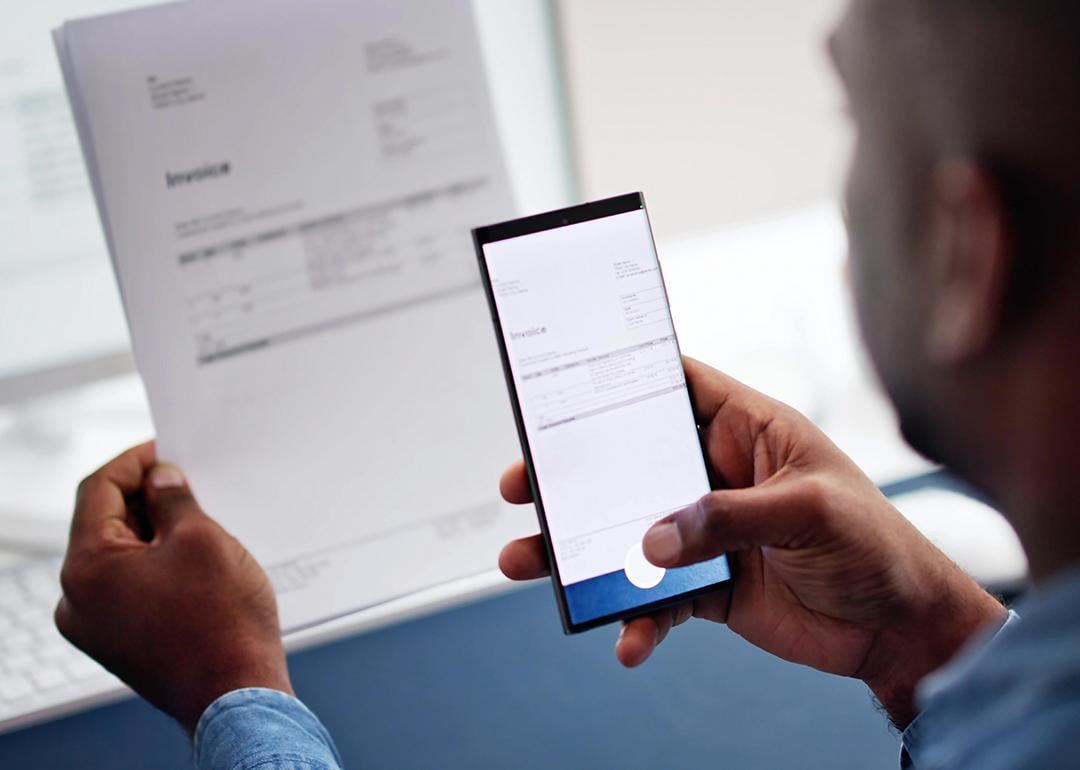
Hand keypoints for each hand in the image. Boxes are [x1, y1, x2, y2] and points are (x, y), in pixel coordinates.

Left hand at [55, 442, 290, 732]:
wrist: (237, 693)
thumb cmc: (222, 622)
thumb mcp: (201, 538)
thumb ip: (173, 499)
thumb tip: (160, 479)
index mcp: (87, 569)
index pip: (97, 490)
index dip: (134, 462)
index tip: (165, 450)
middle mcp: (78, 600)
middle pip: (104, 524)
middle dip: (147, 498)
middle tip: (189, 482)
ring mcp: (96, 626)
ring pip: (119, 556)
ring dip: (154, 532)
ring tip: (199, 522)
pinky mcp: (119, 642)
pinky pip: (129, 586)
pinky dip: (156, 564)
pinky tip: (194, 559)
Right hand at [499, 358, 1005, 726]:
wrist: (899, 629)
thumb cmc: (875, 546)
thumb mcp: (809, 512)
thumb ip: (727, 518)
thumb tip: (652, 539)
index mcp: (748, 432)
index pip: (678, 388)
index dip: (624, 382)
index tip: (566, 385)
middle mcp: (718, 476)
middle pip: (632, 463)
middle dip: (577, 475)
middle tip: (526, 484)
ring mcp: (708, 532)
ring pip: (629, 532)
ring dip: (582, 550)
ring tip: (530, 562)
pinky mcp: (708, 585)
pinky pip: (657, 597)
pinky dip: (637, 618)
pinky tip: (628, 641)